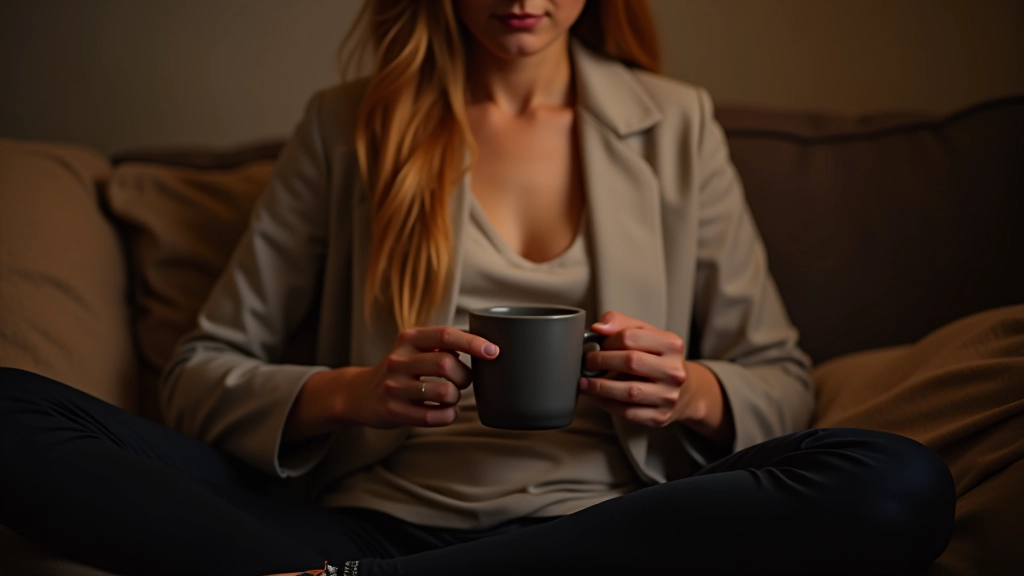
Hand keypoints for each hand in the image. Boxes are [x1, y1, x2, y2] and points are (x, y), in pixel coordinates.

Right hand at [286, 327, 497, 439]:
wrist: (360, 395)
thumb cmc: (401, 370)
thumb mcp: (414, 348)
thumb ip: (442, 345)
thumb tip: (485, 346)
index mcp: (408, 338)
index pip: (445, 335)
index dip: (473, 343)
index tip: (494, 351)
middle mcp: (398, 360)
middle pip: (447, 365)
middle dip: (465, 376)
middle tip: (463, 381)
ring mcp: (394, 387)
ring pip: (444, 392)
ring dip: (456, 397)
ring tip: (451, 397)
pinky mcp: (393, 411)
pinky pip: (435, 417)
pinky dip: (448, 415)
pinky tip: (445, 411)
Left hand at [580, 311, 733, 444]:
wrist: (683, 391)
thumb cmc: (657, 359)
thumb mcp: (645, 335)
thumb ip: (620, 324)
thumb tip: (598, 327)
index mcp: (672, 345)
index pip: (631, 337)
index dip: (608, 340)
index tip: (596, 344)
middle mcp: (674, 371)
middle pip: (631, 362)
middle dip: (601, 361)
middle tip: (587, 362)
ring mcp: (668, 396)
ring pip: (629, 391)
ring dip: (600, 387)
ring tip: (584, 382)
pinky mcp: (659, 417)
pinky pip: (627, 412)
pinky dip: (607, 404)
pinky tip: (597, 397)